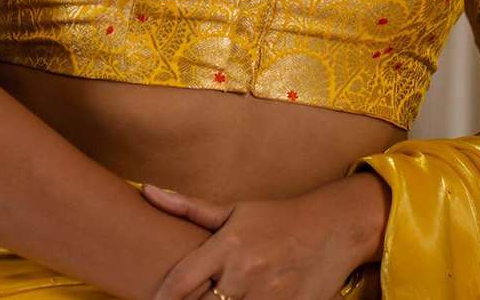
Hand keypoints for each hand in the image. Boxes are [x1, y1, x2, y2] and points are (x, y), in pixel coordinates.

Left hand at [140, 182, 365, 299]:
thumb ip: (189, 208)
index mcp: (228, 244)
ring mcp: (269, 295)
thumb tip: (147, 190)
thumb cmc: (277, 219)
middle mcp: (245, 271)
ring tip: (221, 299)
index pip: (181, 282)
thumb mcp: (235, 210)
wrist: (332, 227)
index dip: (160, 298)